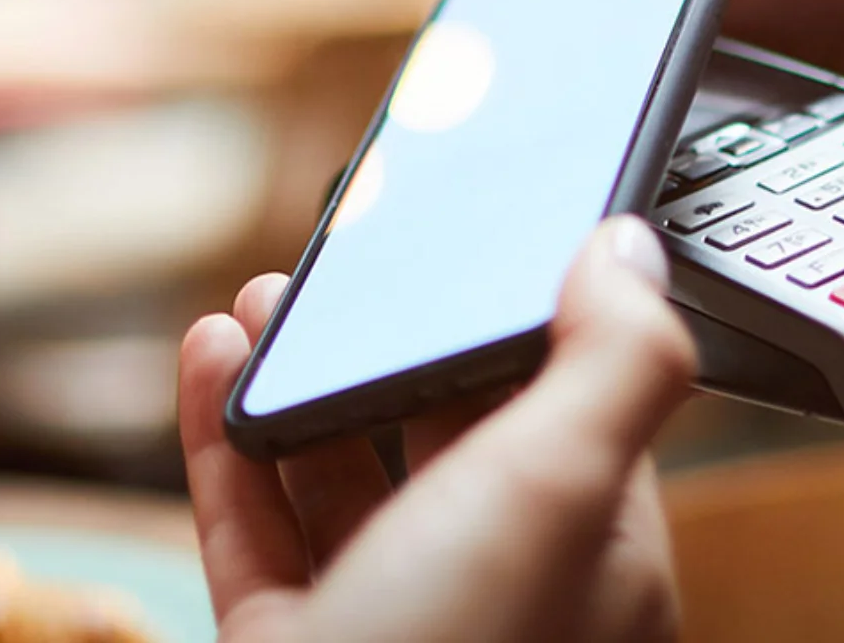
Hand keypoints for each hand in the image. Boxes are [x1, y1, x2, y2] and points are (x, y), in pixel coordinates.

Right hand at [180, 216, 697, 642]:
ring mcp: (384, 631)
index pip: (573, 409)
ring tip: (268, 299)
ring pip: (342, 478)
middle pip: (444, 434)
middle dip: (392, 336)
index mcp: (590, 567)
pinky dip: (227, 441)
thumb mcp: (558, 492)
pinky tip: (212, 362)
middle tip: (345, 262)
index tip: (472, 240)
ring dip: (302, 376)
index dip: (520, 318)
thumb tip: (632, 248)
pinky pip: (254, 531)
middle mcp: (493, 597)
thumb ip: (614, 361)